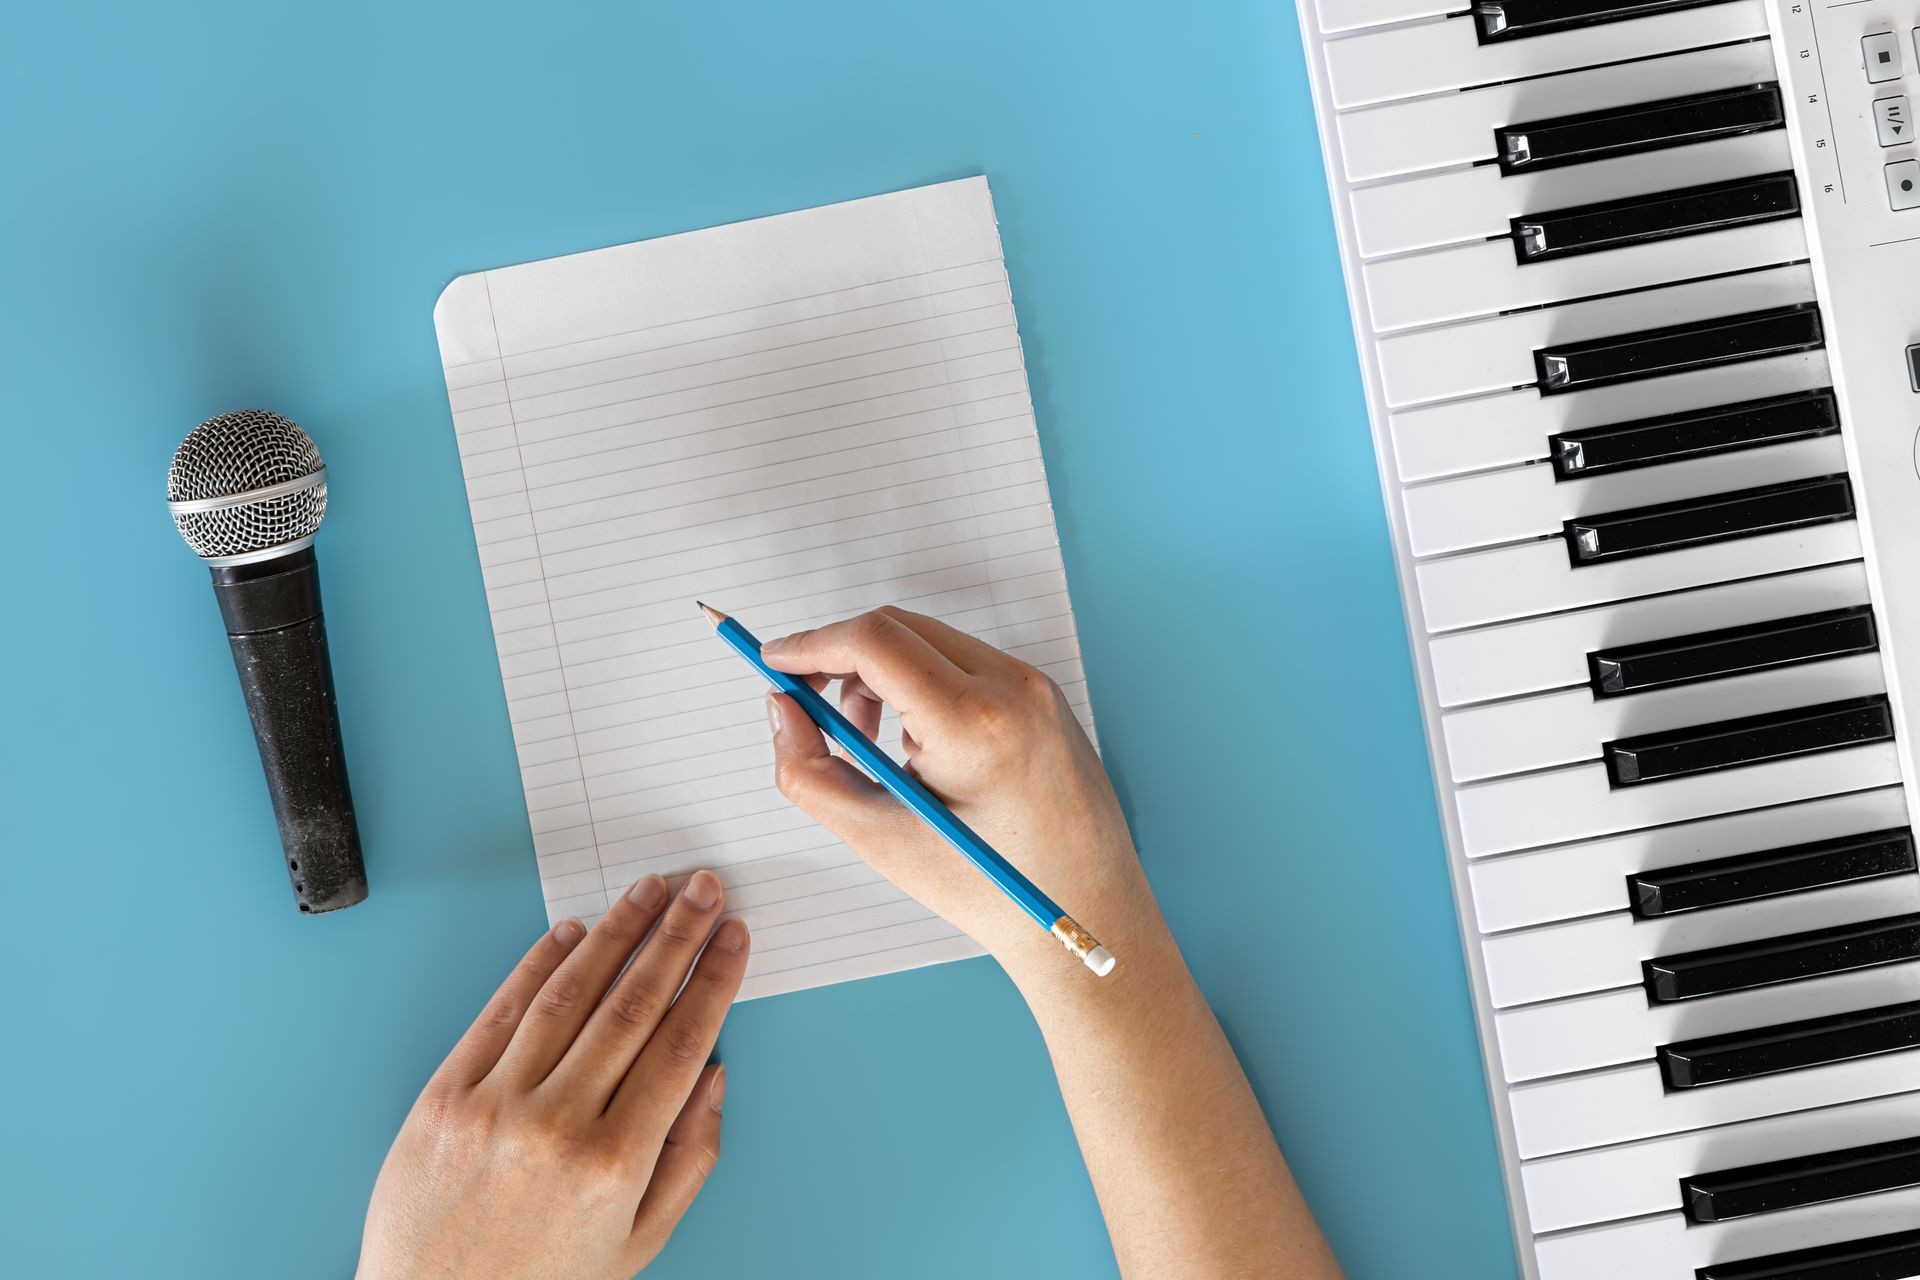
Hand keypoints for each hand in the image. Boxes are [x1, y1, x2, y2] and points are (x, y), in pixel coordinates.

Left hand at [357, 871, 745, 1279]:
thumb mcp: (639, 1241)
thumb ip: (689, 1159)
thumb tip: (714, 1077)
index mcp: (615, 1163)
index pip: (680, 1044)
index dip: (713, 981)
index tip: (735, 939)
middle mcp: (557, 1124)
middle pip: (632, 1005)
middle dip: (677, 938)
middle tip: (704, 891)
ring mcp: (496, 1104)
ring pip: (569, 995)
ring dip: (616, 933)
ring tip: (649, 892)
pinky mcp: (445, 1095)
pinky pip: (501, 1012)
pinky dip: (539, 965)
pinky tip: (574, 933)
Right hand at [760, 606, 1166, 996]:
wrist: (1087, 912)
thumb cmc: (987, 888)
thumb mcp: (878, 837)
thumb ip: (809, 770)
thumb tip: (780, 709)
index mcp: (973, 723)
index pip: (874, 641)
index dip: (810, 645)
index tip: (773, 662)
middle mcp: (1013, 688)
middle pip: (900, 629)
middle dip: (841, 656)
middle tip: (806, 702)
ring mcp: (1037, 687)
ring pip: (932, 644)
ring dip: (882, 673)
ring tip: (867, 743)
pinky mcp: (1046, 697)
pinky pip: (966, 664)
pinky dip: (922, 686)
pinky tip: (914, 747)